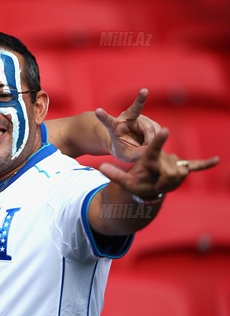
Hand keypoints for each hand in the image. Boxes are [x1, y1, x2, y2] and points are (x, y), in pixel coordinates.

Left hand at [95, 88, 161, 162]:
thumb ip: (137, 153)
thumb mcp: (126, 156)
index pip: (108, 122)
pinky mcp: (150, 121)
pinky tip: (151, 143)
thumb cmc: (123, 150)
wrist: (129, 145)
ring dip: (152, 141)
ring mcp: (139, 118)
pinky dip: (157, 139)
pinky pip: (158, 131)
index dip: (103, 117)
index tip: (97, 111)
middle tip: (144, 91)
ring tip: (145, 148)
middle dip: (140, 100)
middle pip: (135, 109)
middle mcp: (126, 118)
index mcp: (114, 127)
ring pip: (150, 129)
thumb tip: (153, 147)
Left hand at [99, 128, 219, 198]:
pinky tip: (217, 160)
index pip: (154, 147)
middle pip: (171, 169)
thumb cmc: (134, 182)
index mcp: (150, 156)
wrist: (143, 181)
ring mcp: (173, 162)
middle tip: (156, 185)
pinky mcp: (181, 167)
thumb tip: (99, 167)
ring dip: (171, 182)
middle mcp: (163, 156)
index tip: (163, 129)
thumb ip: (114, 174)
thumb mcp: (123, 182)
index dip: (159, 140)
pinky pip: (194, 165)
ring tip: (159, 185)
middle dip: (165, 179)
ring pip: (180, 173)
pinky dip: (204, 163)